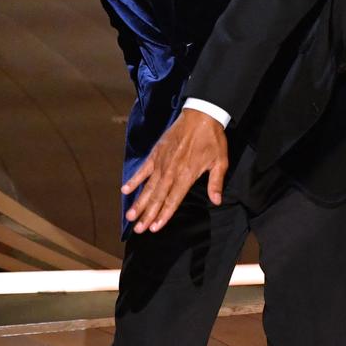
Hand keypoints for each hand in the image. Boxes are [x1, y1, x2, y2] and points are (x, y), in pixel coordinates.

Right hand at [121, 108, 227, 232]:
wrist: (201, 115)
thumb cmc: (212, 139)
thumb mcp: (220, 161)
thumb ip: (215, 182)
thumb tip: (216, 201)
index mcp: (187, 175)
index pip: (173, 200)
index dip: (164, 215)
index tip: (154, 228)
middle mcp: (171, 171)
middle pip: (157, 197)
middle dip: (147, 214)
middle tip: (138, 229)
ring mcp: (161, 162)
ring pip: (148, 187)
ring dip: (139, 202)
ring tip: (130, 216)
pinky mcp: (156, 153)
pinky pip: (143, 169)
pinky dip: (134, 180)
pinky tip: (125, 190)